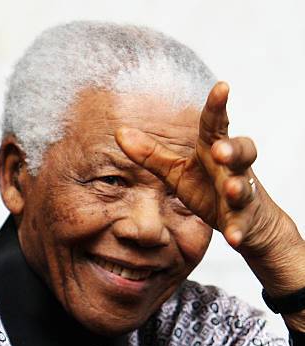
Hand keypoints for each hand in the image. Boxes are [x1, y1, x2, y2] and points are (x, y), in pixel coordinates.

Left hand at [115, 82, 272, 250]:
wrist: (247, 222)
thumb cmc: (209, 189)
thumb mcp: (178, 172)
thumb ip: (152, 155)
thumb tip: (120, 133)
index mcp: (214, 151)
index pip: (216, 126)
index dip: (218, 107)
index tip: (222, 87)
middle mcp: (232, 169)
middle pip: (241, 151)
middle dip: (232, 149)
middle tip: (220, 150)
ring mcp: (241, 195)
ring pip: (244, 187)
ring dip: (238, 188)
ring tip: (230, 189)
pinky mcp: (244, 221)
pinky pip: (242, 225)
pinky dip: (238, 230)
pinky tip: (234, 238)